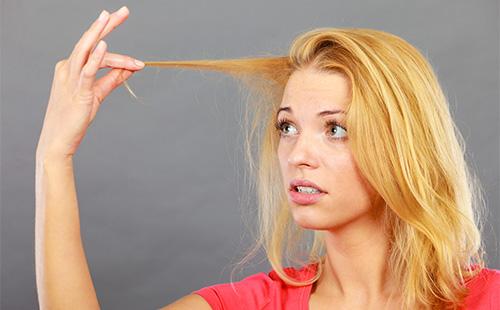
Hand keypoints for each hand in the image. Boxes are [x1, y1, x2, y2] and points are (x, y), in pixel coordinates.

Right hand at [36, 6, 144, 161]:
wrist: (58, 140)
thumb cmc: (74, 118)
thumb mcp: (96, 94)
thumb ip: (112, 80)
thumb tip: (130, 68)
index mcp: (70, 67)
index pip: (93, 46)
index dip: (107, 31)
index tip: (118, 16)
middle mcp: (67, 68)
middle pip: (89, 41)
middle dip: (106, 25)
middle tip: (123, 11)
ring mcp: (70, 79)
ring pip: (86, 51)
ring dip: (99, 33)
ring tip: (111, 17)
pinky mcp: (77, 92)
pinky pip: (87, 71)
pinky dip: (97, 58)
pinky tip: (104, 44)